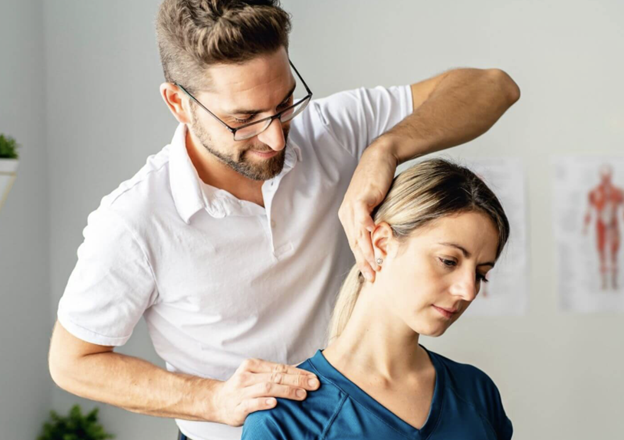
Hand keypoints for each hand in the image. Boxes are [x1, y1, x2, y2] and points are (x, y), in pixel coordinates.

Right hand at [211, 358, 319, 425]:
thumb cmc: (242, 389)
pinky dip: (264, 403)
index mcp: (253, 365)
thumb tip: (302, 373)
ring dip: (286, 391)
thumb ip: (275, 375)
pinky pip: (252, 403)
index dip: (298, 373)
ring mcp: (241, 391)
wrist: (217, 402)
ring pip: (267, 388)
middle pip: (276, 377)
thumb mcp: (256, 377)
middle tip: (313, 385)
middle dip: (297, 381)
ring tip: (301, 395)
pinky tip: (275, 403)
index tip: (314, 377)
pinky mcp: (238, 406)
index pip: (280, 368)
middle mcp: (247, 376)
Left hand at [339, 141, 397, 281]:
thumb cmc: (380, 184)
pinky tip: (372, 235)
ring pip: (358, 233)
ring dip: (366, 249)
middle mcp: (347, 214)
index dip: (362, 261)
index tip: (371, 275)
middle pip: (355, 243)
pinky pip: (362, 215)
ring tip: (375, 263)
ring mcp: (352, 206)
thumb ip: (376, 223)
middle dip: (364, 261)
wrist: (380, 159)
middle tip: (373, 277)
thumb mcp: (376, 207)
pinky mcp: (361, 197)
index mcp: (348, 218)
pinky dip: (366, 225)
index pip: (355, 245)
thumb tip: (383, 241)